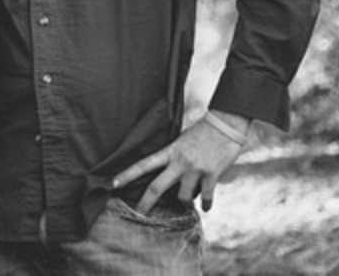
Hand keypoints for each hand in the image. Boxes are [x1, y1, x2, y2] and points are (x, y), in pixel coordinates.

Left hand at [111, 113, 246, 213]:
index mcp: (170, 151)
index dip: (127, 174)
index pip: (143, 164)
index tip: (113, 183)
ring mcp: (195, 169)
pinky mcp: (211, 175)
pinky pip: (205, 198)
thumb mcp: (182, 139)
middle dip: (146, 203)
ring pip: (183, 198)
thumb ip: (174, 154)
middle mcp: (179, 162)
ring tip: (188, 202)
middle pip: (157, 187)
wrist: (225, 124)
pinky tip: (206, 207)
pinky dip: (206, 205)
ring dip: (185, 203)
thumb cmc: (202, 129)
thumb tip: (168, 170)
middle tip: (138, 214)